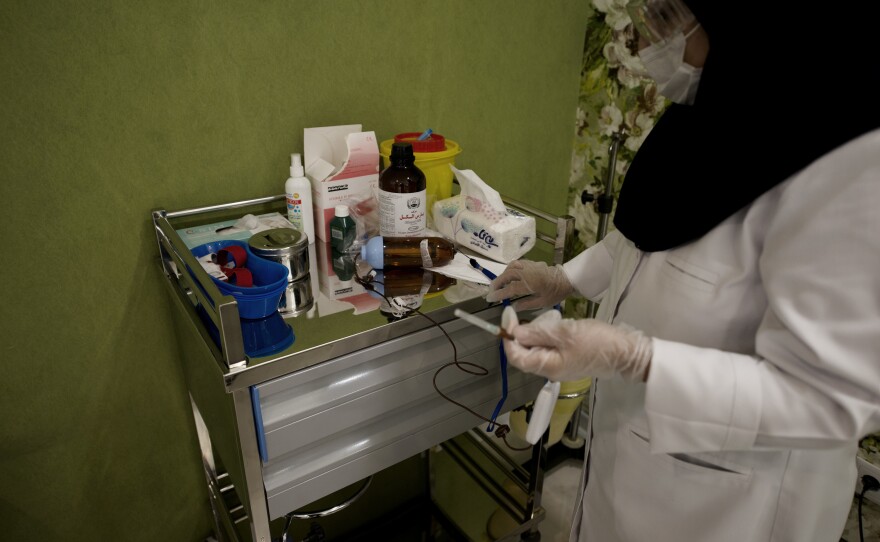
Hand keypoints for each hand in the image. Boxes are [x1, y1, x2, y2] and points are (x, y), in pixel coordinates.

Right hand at [485, 260, 574, 309]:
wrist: (566, 278)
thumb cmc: (555, 292)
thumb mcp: (542, 303)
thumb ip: (526, 304)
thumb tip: (513, 307)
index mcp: (530, 284)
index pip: (510, 289)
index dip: (498, 294)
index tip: (490, 298)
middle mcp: (527, 273)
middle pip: (506, 276)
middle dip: (497, 283)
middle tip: (491, 291)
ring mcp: (528, 266)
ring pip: (510, 268)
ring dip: (502, 276)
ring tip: (499, 284)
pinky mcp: (530, 263)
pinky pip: (515, 264)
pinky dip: (509, 270)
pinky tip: (508, 276)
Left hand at [502, 310, 652, 381]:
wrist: (626, 352)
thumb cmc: (597, 341)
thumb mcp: (565, 333)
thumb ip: (538, 333)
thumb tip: (515, 333)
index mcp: (547, 367)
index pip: (516, 356)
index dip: (507, 337)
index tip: (508, 316)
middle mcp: (551, 370)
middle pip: (526, 352)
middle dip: (526, 333)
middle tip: (536, 316)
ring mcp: (560, 366)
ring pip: (538, 349)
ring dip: (539, 332)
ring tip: (553, 319)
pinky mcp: (569, 360)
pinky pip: (551, 348)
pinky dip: (550, 335)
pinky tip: (560, 325)